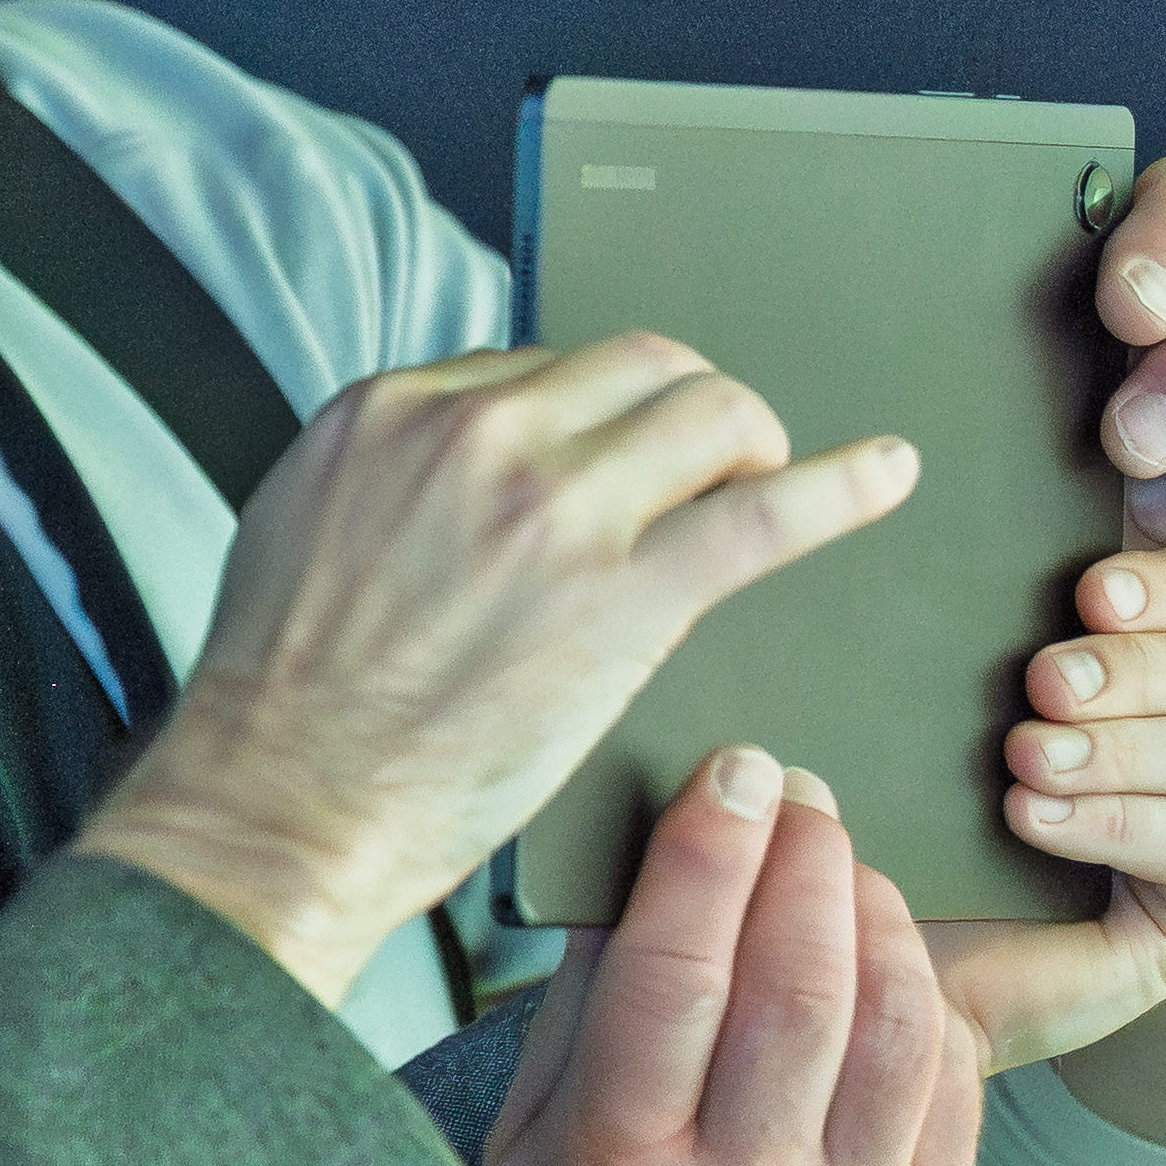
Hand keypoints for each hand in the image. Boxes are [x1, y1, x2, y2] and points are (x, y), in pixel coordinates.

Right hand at [83, 334, 915, 1002]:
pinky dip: (840, 484)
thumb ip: (398, 472)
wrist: (278, 801)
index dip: (596, 416)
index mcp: (397, 410)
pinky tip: (887, 474)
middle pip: (642, 364)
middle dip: (689, 408)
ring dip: (751, 442)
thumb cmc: (286, 696)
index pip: (546, 366)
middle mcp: (479, 435)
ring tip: (762, 483)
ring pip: (709, 411)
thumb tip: (464, 462)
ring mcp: (556, 508)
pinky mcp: (621, 595)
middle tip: (709, 463)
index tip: (618, 454)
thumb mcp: (310, 524)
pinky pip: (760, 514)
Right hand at [447, 748, 982, 1165]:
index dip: (711, 846)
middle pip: (800, 980)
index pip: (674, 970)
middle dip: (806, 852)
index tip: (732, 764)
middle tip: (798, 788)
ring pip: (897, 1022)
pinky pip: (948, 1092)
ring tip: (846, 860)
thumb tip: (646, 854)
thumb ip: (580, 1015)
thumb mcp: (515, 1162)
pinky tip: (886, 956)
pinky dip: (922, 999)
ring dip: (878, 911)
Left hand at [927, 545, 1165, 1069]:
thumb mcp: (945, 728)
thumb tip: (955, 549)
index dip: (1161, 587)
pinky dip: (1121, 824)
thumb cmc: (910, 842)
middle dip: (1128, 670)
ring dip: (1115, 749)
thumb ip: (985, 647)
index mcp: (1150, 689)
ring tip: (1024, 761)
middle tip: (1040, 685)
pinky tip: (1037, 820)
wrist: (883, 975)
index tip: (1089, 592)